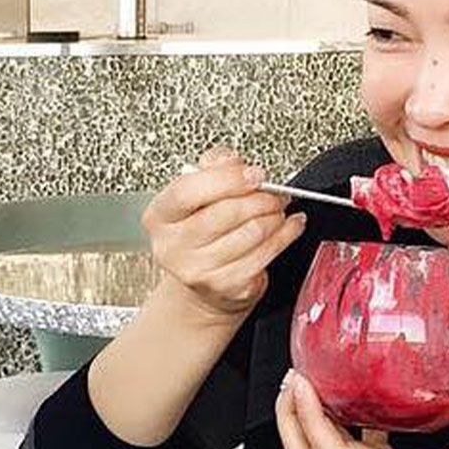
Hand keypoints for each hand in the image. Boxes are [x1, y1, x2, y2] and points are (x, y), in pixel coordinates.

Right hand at [145, 148, 307, 325]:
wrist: (200, 278)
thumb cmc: (199, 230)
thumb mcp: (197, 193)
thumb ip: (213, 167)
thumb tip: (233, 162)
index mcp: (160, 216)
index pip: (188, 192)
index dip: (227, 180)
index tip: (254, 174)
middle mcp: (172, 246)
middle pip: (226, 213)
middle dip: (260, 199)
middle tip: (275, 193)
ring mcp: (198, 270)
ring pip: (251, 234)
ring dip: (275, 217)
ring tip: (279, 210)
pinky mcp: (225, 286)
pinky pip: (264, 256)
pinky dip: (284, 237)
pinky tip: (288, 228)